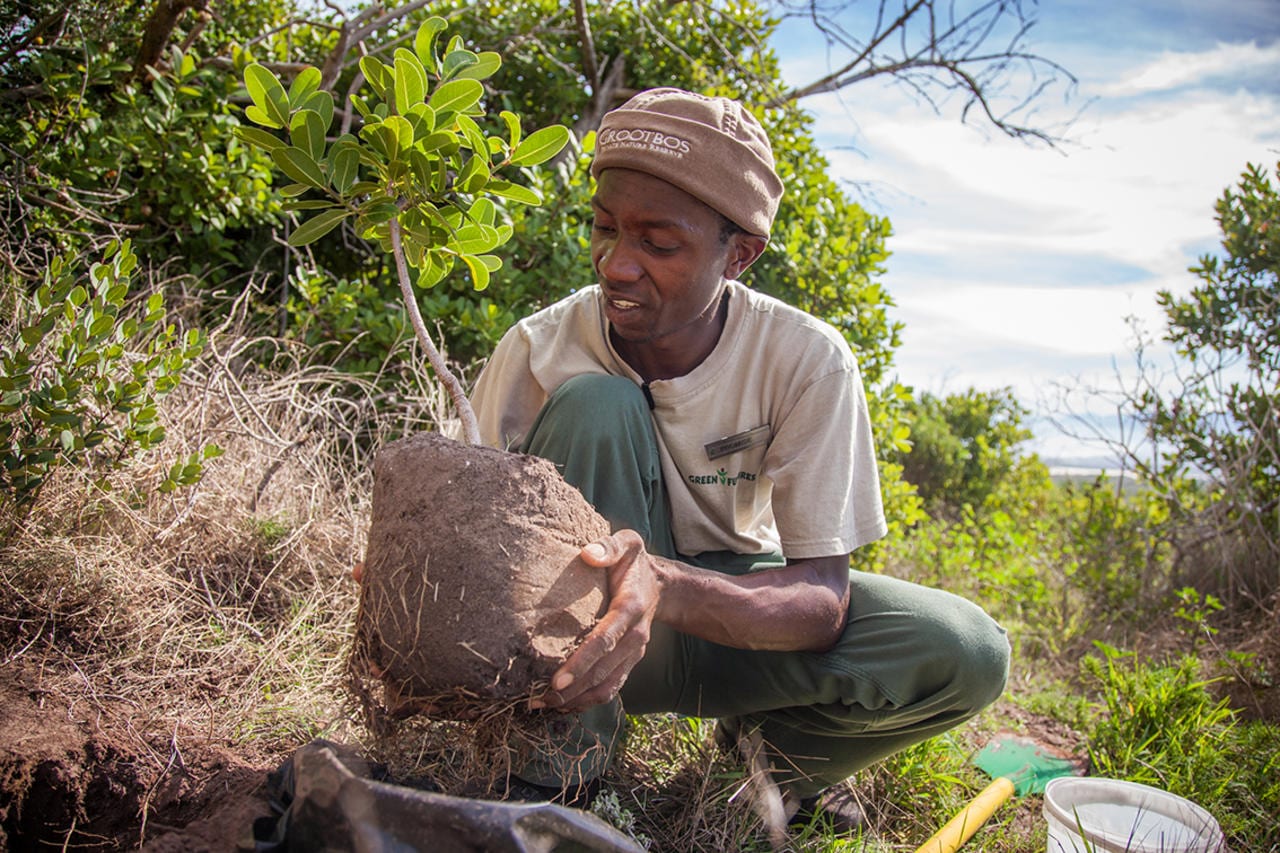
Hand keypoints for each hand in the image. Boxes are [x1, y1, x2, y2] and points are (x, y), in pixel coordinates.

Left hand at [532, 530, 659, 711]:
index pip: (605, 641)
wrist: (661, 587)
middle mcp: (635, 637)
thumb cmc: (635, 563)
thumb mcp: (628, 543)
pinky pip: (611, 689)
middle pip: (602, 672)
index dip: (582, 662)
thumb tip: (588, 553)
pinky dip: (587, 701)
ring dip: (576, 700)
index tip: (558, 680)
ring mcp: (633, 653)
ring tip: (543, 705)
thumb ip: (609, 546)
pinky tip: (563, 705)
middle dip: (571, 690)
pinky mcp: (629, 662)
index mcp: (630, 609)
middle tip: (537, 699)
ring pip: (606, 687)